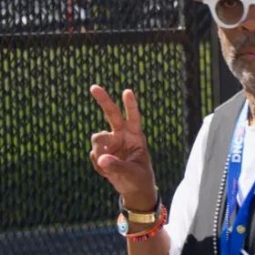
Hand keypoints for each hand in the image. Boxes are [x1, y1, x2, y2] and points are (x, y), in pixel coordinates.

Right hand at [89, 85, 156, 210]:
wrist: (133, 190)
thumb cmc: (139, 178)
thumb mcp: (132, 173)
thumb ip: (117, 166)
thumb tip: (100, 158)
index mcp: (136, 136)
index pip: (134, 118)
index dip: (130, 105)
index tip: (127, 91)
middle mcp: (122, 136)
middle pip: (112, 115)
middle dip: (103, 100)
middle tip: (93, 87)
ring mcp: (110, 143)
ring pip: (97, 138)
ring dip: (99, 149)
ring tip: (108, 165)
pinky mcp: (101, 152)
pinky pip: (94, 154)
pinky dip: (98, 165)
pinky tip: (108, 173)